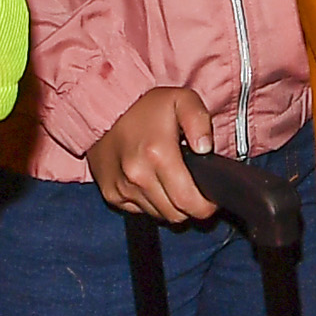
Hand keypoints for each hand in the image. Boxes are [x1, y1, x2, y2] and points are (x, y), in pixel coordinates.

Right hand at [86, 84, 221, 224]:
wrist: (104, 109)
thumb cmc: (147, 107)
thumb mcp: (182, 100)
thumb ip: (199, 121)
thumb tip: (205, 148)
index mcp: (158, 154)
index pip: (189, 203)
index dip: (206, 206)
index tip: (211, 198)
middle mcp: (137, 176)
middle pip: (175, 215)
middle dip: (191, 207)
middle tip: (195, 189)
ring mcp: (122, 188)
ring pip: (159, 215)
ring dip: (170, 205)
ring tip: (174, 182)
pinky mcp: (111, 194)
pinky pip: (140, 210)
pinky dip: (151, 202)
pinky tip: (154, 182)